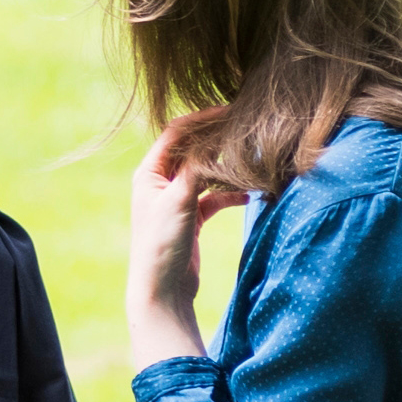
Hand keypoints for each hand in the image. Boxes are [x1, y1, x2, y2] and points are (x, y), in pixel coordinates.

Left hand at [128, 113, 240, 366]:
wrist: (162, 291)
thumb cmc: (162, 244)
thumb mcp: (179, 199)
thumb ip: (196, 167)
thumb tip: (215, 137)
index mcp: (150, 172)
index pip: (177, 132)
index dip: (202, 118)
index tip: (230, 110)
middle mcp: (160, 182)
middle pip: (193, 149)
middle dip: (218, 139)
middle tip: (246, 129)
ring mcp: (177, 200)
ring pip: (206, 172)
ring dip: (226, 167)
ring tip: (251, 161)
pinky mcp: (191, 218)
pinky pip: (214, 197)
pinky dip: (229, 193)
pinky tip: (249, 194)